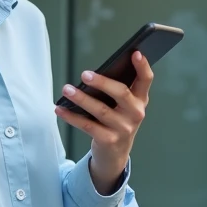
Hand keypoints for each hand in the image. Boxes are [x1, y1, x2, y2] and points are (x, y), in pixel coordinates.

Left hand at [55, 51, 153, 189]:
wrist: (115, 154)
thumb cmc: (117, 121)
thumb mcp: (123, 106)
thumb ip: (116, 90)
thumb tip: (92, 75)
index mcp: (140, 100)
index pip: (146, 80)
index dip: (142, 66)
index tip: (135, 53)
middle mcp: (135, 113)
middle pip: (121, 93)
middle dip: (102, 82)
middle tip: (84, 74)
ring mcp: (123, 128)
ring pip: (101, 110)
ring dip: (81, 98)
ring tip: (66, 89)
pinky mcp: (109, 140)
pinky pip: (87, 126)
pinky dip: (71, 116)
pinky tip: (60, 109)